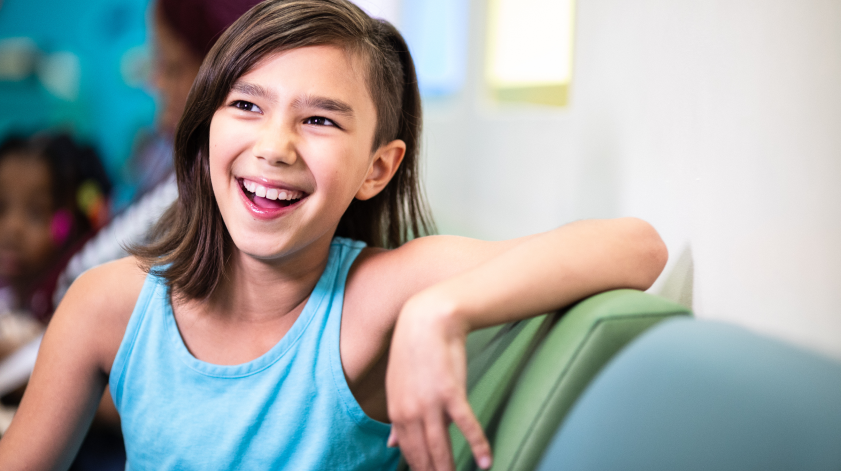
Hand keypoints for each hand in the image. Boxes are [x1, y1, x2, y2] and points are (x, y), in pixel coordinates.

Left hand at [385, 294, 492, 470]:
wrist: (426, 321)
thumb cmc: (413, 352)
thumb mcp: (397, 386)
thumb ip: (397, 417)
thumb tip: (391, 444)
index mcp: (396, 411)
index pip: (408, 450)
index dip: (418, 468)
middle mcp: (410, 411)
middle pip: (423, 453)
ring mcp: (431, 403)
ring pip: (441, 446)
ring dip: (449, 468)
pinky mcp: (452, 392)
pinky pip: (466, 425)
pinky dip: (478, 445)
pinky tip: (486, 462)